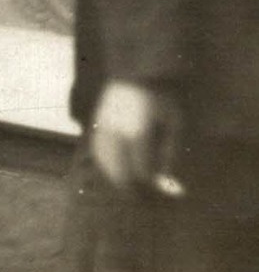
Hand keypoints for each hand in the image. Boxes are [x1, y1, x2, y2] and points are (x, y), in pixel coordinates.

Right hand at [90, 80, 183, 194]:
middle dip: (132, 190)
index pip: (141, 173)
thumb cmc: (161, 100)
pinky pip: (98, 152)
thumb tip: (166, 183)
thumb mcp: (174, 125)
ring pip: (105, 165)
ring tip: (130, 188)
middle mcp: (115, 135)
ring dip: (117, 179)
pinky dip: (106, 166)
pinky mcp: (97, 125)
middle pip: (120, 173)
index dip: (151, 189)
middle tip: (145, 199)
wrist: (136, 72)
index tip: (160, 196)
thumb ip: (169, 155)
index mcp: (136, 136)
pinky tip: (115, 171)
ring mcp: (103, 130)